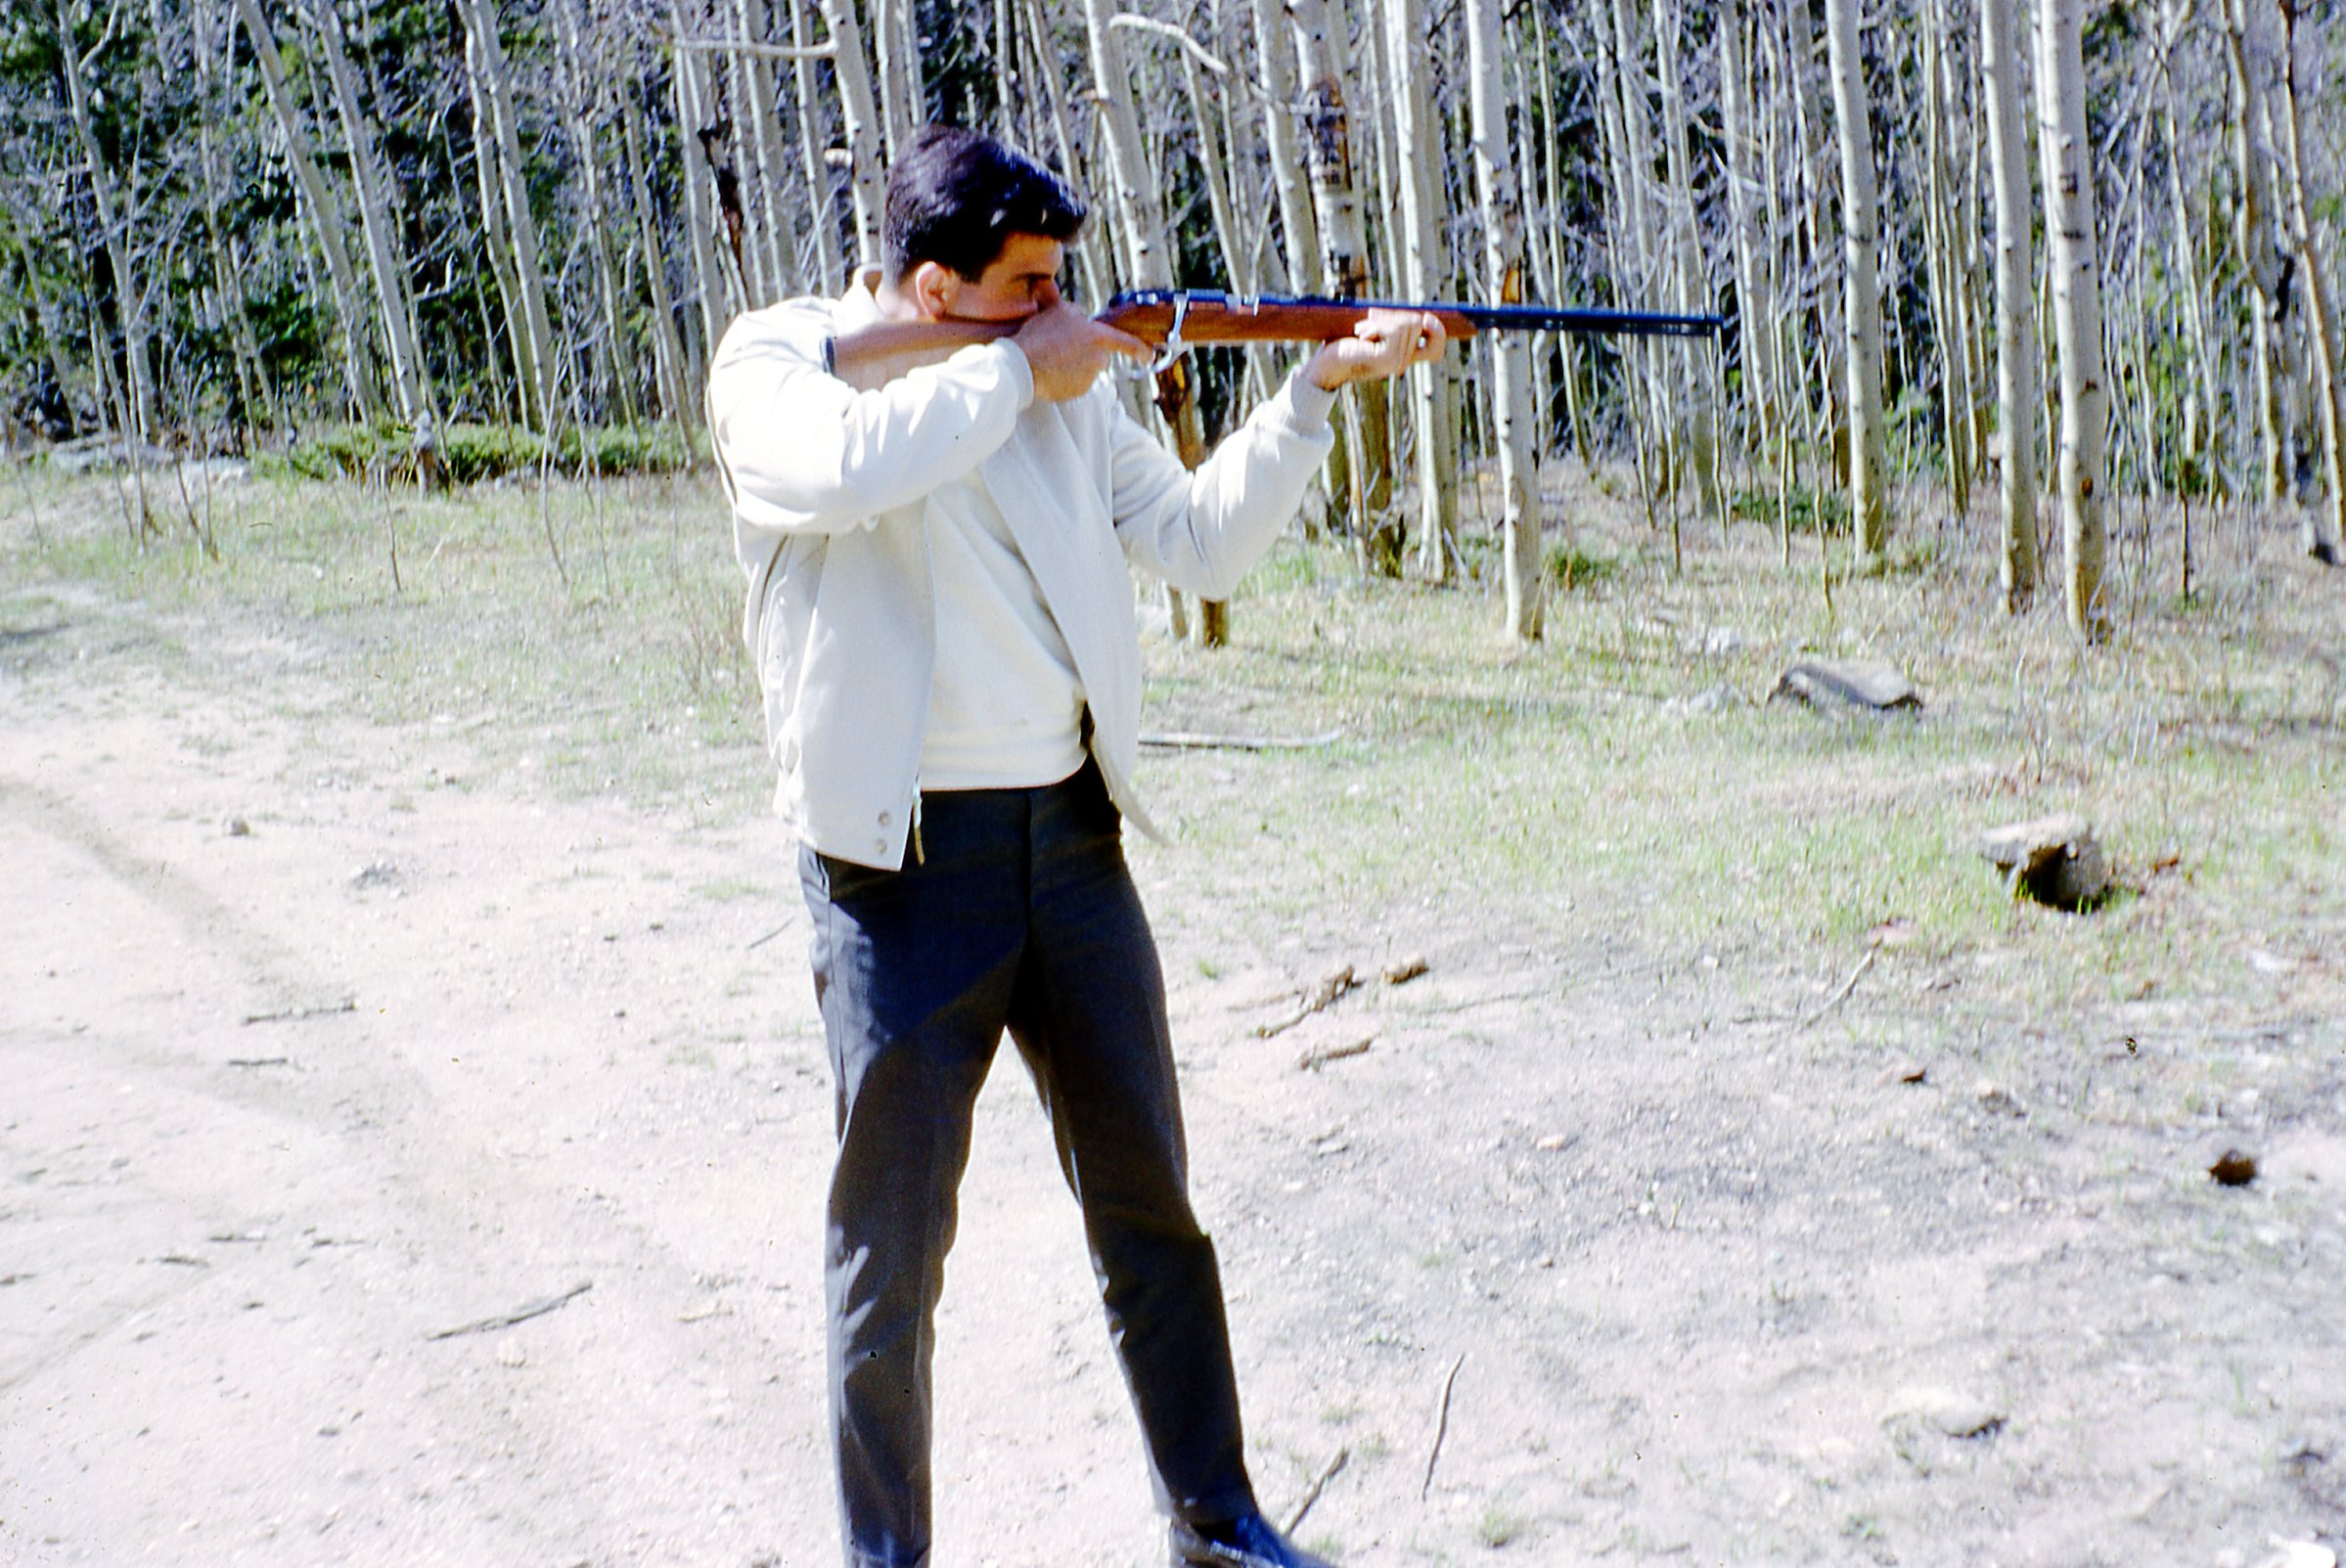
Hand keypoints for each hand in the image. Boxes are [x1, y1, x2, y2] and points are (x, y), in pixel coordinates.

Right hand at [1010, 287, 1149, 401]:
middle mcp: (1099, 360)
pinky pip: (1075, 383)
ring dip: (1074, 364)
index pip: (1127, 343)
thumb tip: (1082, 317)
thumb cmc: (1040, 335)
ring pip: (1086, 370)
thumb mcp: (1059, 311)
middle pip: (1099, 355)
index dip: (1141, 350)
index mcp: (1098, 337)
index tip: (1149, 356)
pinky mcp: (1077, 393)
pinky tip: (1050, 372)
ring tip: (1051, 358)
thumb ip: (1077, 312)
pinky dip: (1066, 379)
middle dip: (1086, 352)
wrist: (1022, 366)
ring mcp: (1089, 378)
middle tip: (1061, 346)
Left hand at [1305, 309, 1448, 391]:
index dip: (1438, 331)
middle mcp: (1403, 362)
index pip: (1436, 349)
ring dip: (1381, 319)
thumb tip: (1417, 315)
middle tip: (1369, 321)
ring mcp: (1397, 362)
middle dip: (1392, 314)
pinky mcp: (1387, 358)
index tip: (1425, 318)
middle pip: (1418, 323)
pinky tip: (1360, 335)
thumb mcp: (1372, 332)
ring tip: (1362, 331)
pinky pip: (1395, 328)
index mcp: (1402, 357)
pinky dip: (1376, 324)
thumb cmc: (1343, 345)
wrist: (1324, 365)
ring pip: (1407, 323)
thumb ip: (1392, 327)